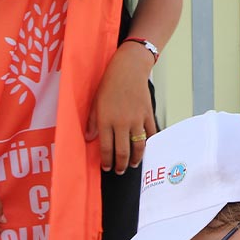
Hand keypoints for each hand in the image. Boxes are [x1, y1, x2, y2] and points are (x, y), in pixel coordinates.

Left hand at [86, 46, 156, 174]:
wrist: (129, 69)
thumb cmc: (109, 84)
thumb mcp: (95, 102)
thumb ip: (92, 122)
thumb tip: (89, 139)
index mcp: (106, 120)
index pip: (106, 148)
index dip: (107, 161)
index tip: (106, 167)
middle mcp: (122, 122)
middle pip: (123, 151)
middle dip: (121, 165)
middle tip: (119, 171)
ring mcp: (136, 119)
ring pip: (138, 146)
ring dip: (135, 159)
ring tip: (132, 164)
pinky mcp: (147, 114)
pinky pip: (150, 134)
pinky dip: (149, 144)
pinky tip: (145, 149)